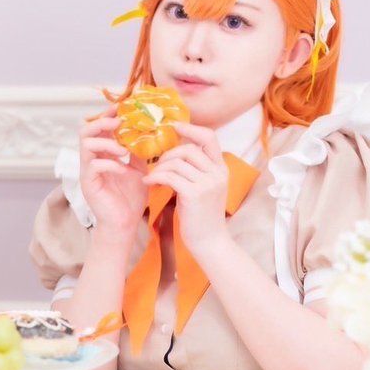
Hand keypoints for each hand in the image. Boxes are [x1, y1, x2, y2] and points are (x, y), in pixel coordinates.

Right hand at [79, 106, 147, 236]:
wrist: (125, 224)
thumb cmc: (130, 199)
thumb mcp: (139, 170)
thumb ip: (138, 153)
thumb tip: (148, 133)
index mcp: (103, 155)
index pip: (99, 129)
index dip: (107, 116)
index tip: (121, 108)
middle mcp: (92, 161)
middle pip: (85, 132)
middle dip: (102, 123)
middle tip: (118, 123)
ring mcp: (88, 172)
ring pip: (86, 145)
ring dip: (106, 143)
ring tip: (122, 150)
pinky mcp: (89, 184)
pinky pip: (94, 165)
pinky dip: (110, 163)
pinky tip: (123, 168)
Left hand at [143, 122, 232, 262]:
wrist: (209, 242)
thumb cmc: (201, 215)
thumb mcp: (204, 188)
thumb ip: (197, 169)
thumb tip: (177, 151)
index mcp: (221, 169)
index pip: (209, 137)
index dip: (191, 128)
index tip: (174, 126)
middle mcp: (217, 173)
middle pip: (188, 149)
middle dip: (168, 154)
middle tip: (157, 164)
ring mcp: (207, 183)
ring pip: (177, 162)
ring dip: (159, 167)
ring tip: (152, 176)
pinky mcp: (194, 194)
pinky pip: (169, 176)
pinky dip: (155, 177)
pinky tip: (148, 182)